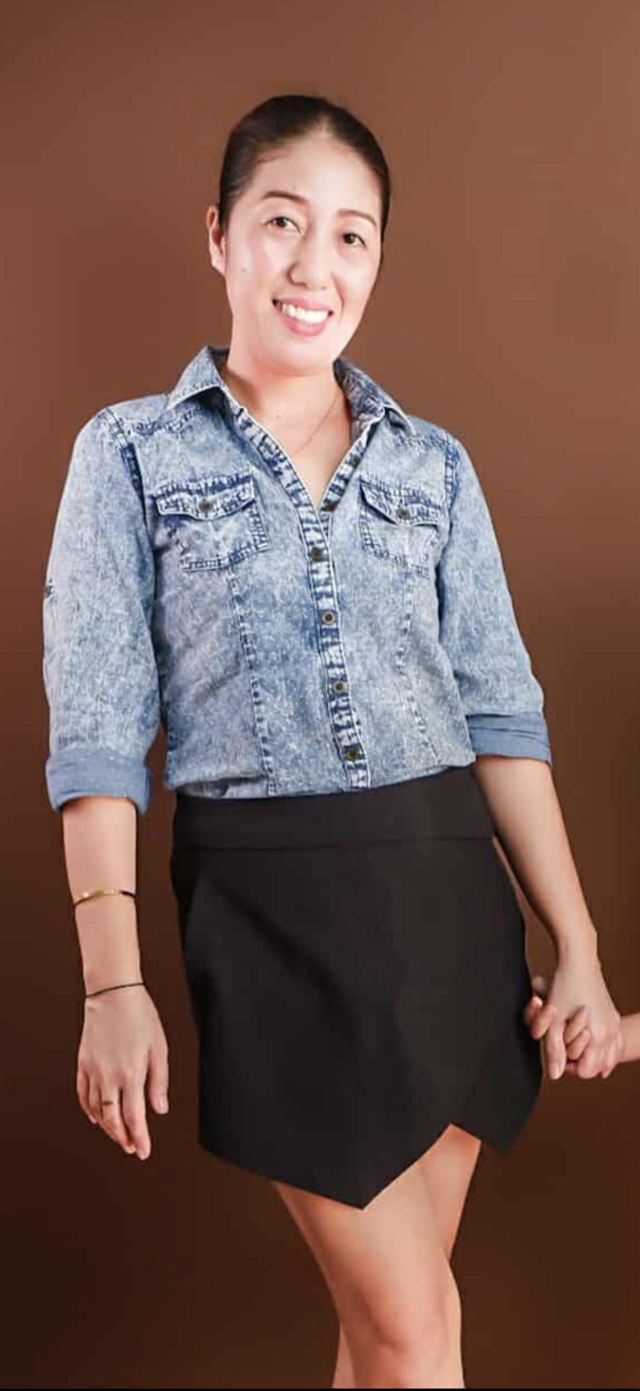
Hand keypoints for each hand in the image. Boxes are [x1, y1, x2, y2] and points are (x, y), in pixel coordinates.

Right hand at [76, 986, 169, 1157]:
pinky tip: (96, 1117)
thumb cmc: (140, 1016)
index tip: (143, 1151)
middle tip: (132, 1147)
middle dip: (122, 1138)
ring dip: (107, 1127)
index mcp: (130, 1074)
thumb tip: (160, 1109)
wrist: (113, 992)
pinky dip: (88, 1110)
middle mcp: (109, 1076)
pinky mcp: (83, 1063)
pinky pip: (82, 1094)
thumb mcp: (159, 1048)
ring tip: (119, 1135)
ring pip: (96, 1110)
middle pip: (112, 1119)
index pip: (134, 1117)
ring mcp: (93, 1070)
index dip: (139, 1138)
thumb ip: (159, 1082)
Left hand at [525, 951, 622, 1080]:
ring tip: (581, 1053)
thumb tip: (555, 1076)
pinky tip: (596, 1047)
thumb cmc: (564, 989)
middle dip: (583, 1064)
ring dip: (597, 1058)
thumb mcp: (554, 1022)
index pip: (587, 1071)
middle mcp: (609, 1033)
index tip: (559, 1058)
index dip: (570, 1068)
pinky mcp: (613, 1016)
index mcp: (596, 1037)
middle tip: (567, 1055)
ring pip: (610, 1056)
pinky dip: (608, 1049)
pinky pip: (615, 1043)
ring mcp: (614, 1025)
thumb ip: (555, 1050)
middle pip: (600, 1066)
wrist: (579, 962)